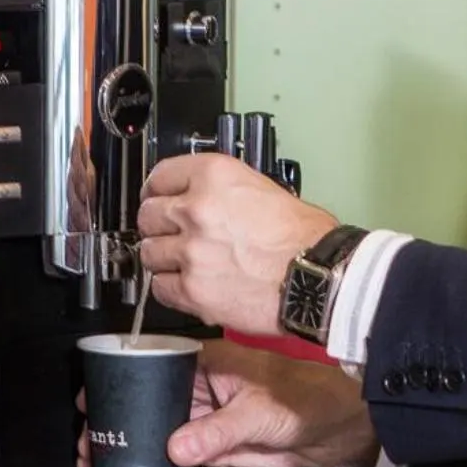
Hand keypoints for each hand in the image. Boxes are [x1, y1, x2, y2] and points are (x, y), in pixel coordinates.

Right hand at [75, 341, 378, 466]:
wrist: (341, 429)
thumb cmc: (310, 399)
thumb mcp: (259, 413)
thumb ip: (217, 432)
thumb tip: (178, 446)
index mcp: (208, 365)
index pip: (154, 371)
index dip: (122, 387)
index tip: (95, 405)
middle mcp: (203, 390)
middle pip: (149, 406)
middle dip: (120, 425)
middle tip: (92, 445)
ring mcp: (208, 420)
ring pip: (160, 433)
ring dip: (134, 449)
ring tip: (103, 465)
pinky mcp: (217, 447)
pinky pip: (181, 458)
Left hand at [136, 154, 336, 336]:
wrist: (318, 280)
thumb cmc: (306, 239)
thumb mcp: (266, 189)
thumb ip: (224, 191)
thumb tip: (204, 197)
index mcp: (215, 177)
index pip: (160, 175)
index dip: (156, 189)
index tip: (156, 196)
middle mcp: (196, 210)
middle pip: (148, 214)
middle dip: (157, 224)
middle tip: (169, 231)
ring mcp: (191, 252)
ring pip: (149, 252)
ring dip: (162, 257)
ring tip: (182, 261)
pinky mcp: (192, 290)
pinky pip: (159, 288)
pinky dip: (169, 288)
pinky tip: (187, 284)